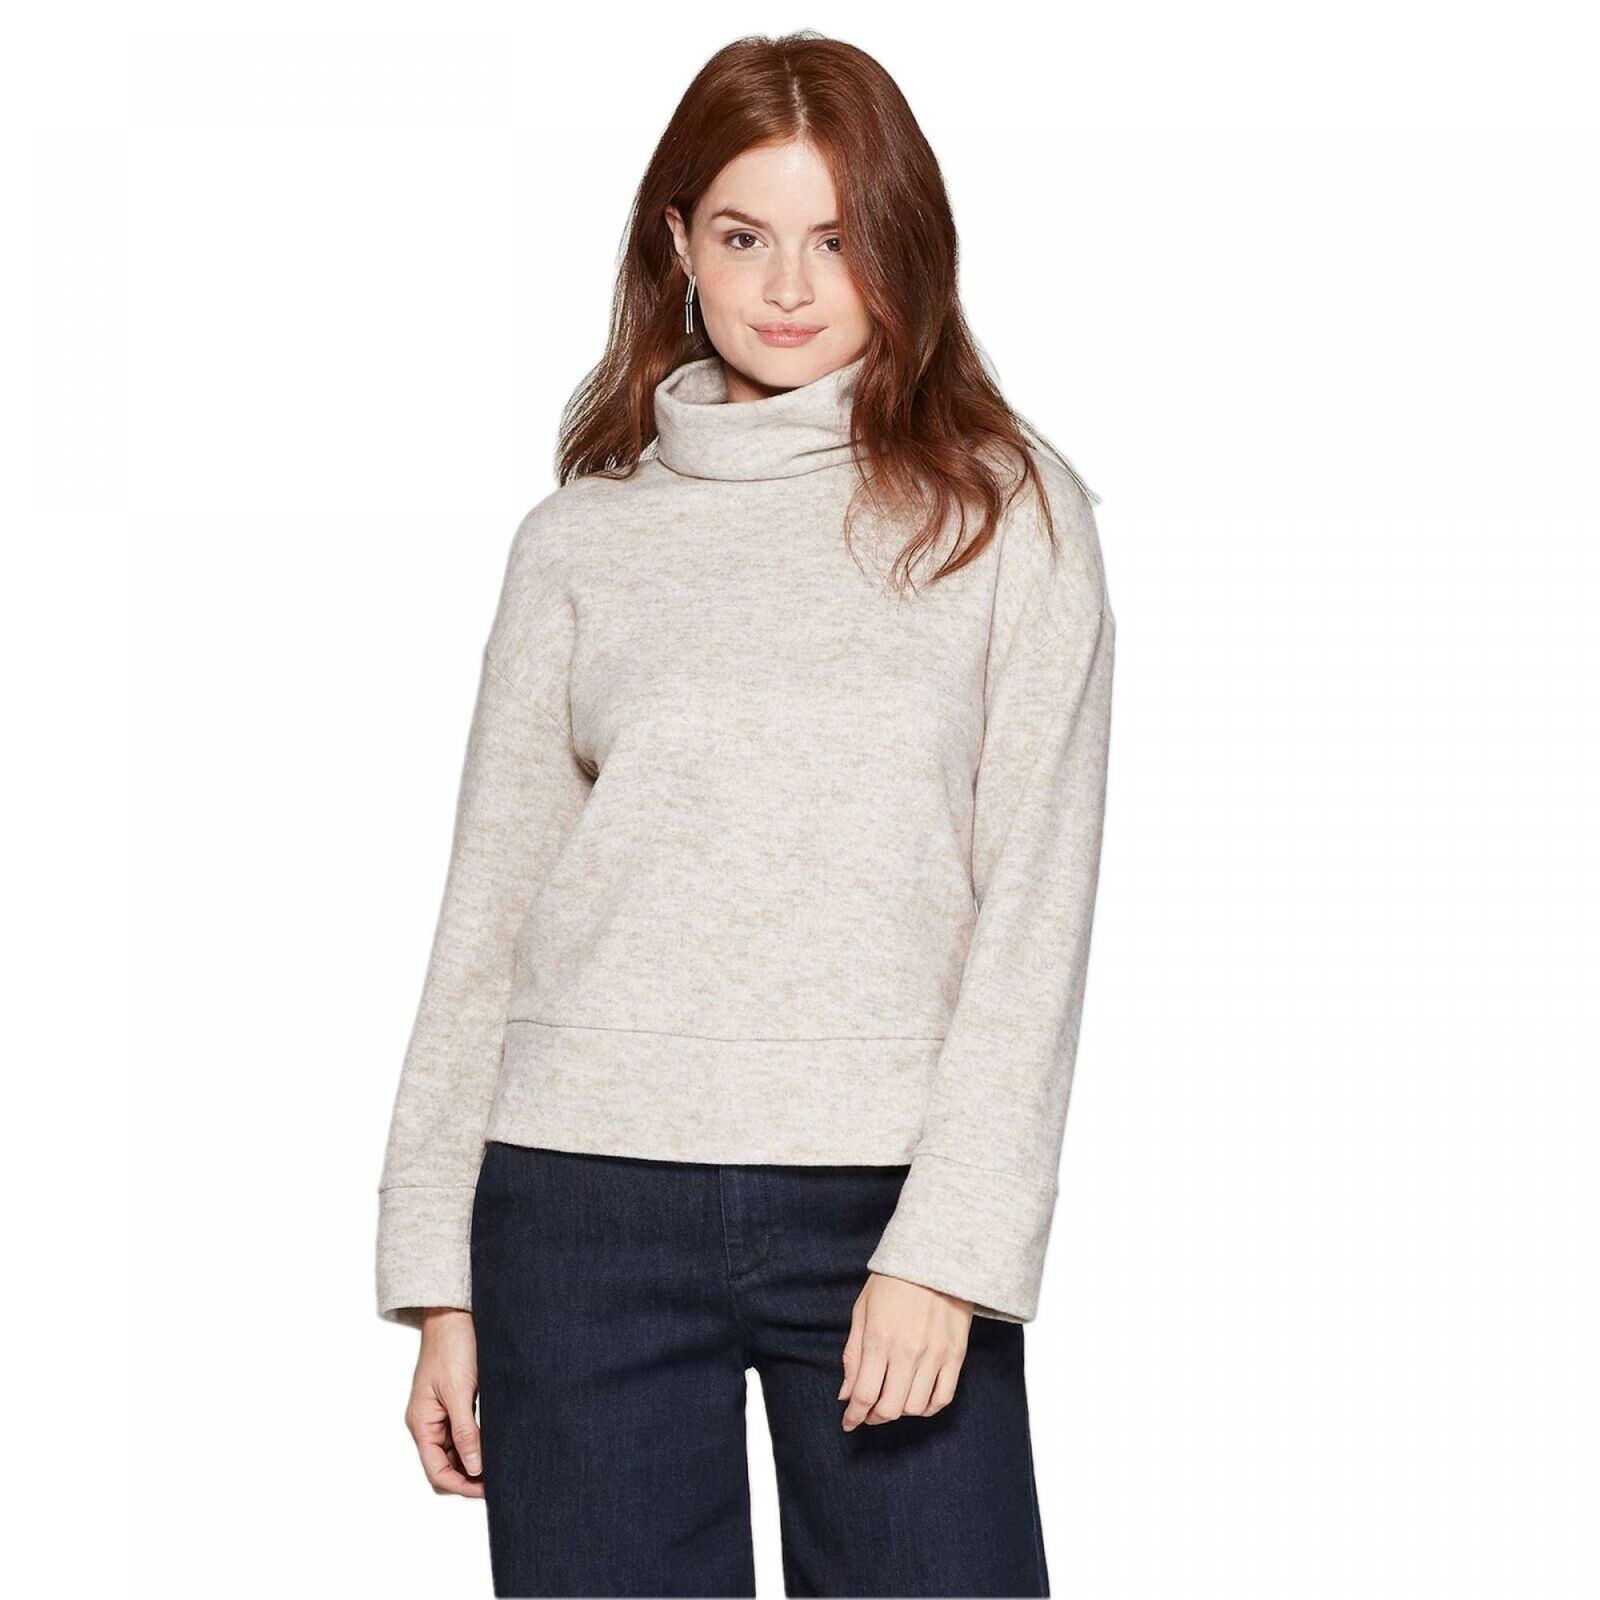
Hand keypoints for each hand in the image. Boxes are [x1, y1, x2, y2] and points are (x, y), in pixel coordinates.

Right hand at [404, 1308, 484, 1496]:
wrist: (454, 1314)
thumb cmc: (452, 1347)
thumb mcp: (459, 1391)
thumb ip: (465, 1431)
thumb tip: (474, 1468)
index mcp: (421, 1423)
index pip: (437, 1472)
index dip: (461, 1486)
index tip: (489, 1489)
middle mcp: (428, 1423)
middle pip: (445, 1467)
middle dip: (468, 1479)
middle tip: (500, 1481)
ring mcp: (441, 1414)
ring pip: (456, 1453)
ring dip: (475, 1463)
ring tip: (502, 1467)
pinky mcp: (456, 1403)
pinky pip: (464, 1434)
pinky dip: (478, 1444)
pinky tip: (497, 1445)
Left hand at [838, 1272, 972, 1428]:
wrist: (936, 1258)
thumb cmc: (894, 1281)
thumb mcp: (863, 1310)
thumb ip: (854, 1354)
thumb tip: (846, 1393)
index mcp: (880, 1339)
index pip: (864, 1393)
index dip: (853, 1414)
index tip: (848, 1421)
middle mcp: (908, 1352)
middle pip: (889, 1408)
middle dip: (873, 1417)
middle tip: (868, 1413)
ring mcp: (935, 1355)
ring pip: (915, 1407)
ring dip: (899, 1412)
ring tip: (891, 1402)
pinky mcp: (956, 1355)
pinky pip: (943, 1398)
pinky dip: (927, 1408)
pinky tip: (917, 1401)